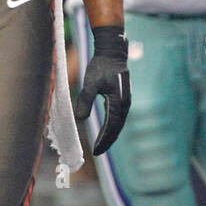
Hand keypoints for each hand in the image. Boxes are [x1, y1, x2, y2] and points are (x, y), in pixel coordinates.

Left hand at [75, 25, 130, 156]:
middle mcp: (125, 103)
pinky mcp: (122, 98)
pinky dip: (112, 126)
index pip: (111, 127)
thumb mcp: (90, 83)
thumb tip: (80, 119)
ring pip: (118, 124)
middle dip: (107, 141)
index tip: (96, 151)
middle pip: (117, 128)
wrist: (112, 52)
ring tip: (101, 145)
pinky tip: (105, 131)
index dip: (103, 140)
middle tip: (98, 153)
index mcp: (119, 102)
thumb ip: (85, 100)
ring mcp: (125, 101)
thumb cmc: (100, 66)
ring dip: (110, 135)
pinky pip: (118, 117)